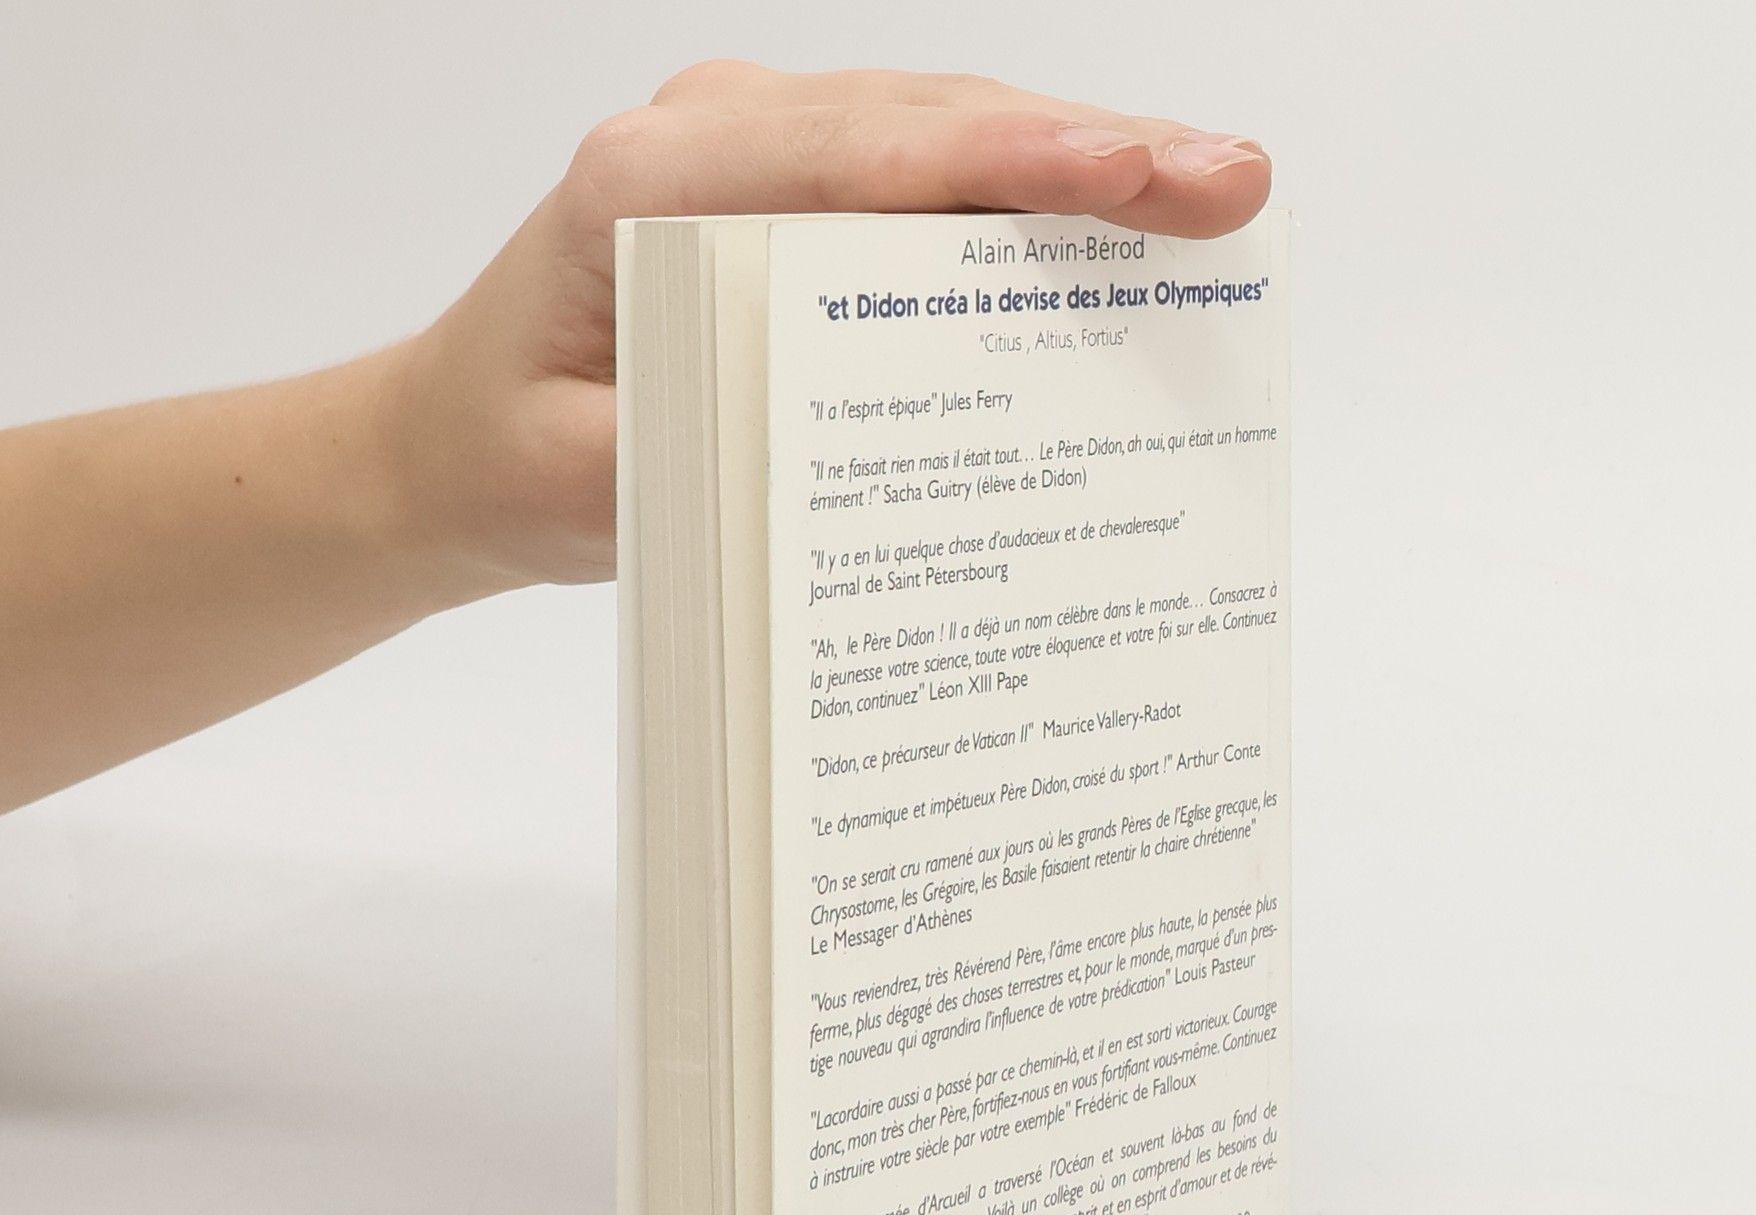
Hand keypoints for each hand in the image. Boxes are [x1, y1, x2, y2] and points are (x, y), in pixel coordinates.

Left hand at [389, 62, 1270, 592]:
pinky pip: (928, 180)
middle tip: (1236, 186)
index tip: (1136, 179)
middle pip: (935, 123)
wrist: (455, 440)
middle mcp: (713, 140)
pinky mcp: (798, 197)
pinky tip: (1123, 233)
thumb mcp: (586, 485)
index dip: (1014, 163)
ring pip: (949, 135)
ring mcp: (761, 156)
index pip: (863, 155)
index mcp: (650, 186)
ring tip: (1215, 197)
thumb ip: (701, 450)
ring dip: (1085, 167)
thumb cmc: (513, 453)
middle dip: (1096, 152)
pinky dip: (1029, 204)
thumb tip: (859, 448)